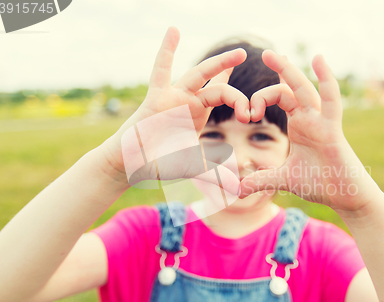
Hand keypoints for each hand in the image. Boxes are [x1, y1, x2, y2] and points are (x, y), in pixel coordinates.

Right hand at [96, 27, 249, 191]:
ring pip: (198, 74)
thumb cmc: (159, 164)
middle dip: (231, 70)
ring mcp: (174, 97)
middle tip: (247, 55)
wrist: (132, 164)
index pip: (225, 97)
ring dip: (217, 63)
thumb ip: (214, 174)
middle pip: (217, 84)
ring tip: (236, 51)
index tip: (251, 115)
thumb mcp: (193, 167)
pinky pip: (161, 71)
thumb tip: (237, 188)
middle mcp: (189, 101)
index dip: (241, 101)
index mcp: (199, 113)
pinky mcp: (157, 97)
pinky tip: (173, 31)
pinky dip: (166, 51)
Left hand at [240, 50, 383, 215]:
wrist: (345, 197)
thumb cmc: (321, 184)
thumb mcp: (284, 179)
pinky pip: (331, 100)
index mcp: (299, 125)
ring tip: (275, 54)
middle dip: (279, 69)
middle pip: (290, 88)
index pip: (279, 98)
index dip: (261, 98)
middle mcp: (309, 118)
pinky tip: (318, 59)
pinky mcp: (332, 129)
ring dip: (290, 71)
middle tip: (265, 52)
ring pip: (304, 90)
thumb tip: (239, 189)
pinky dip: (326, 79)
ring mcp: (321, 121)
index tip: (247, 114)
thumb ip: (262, 179)